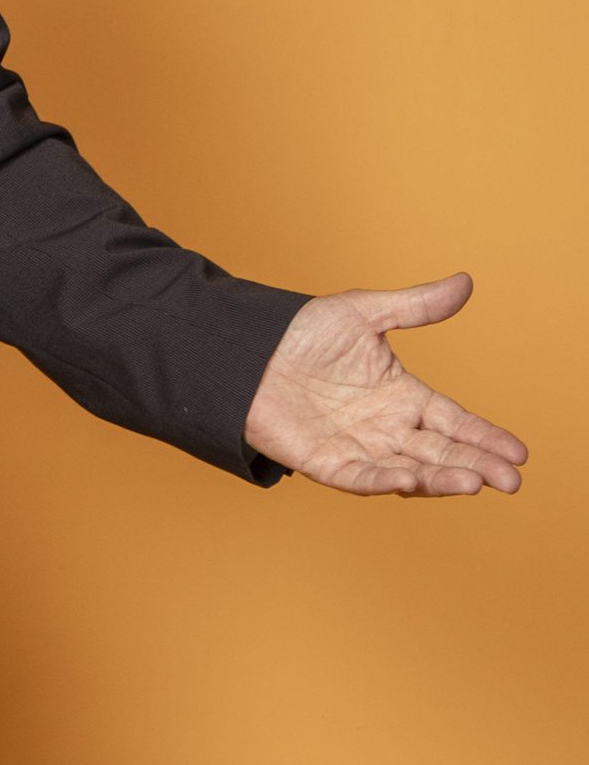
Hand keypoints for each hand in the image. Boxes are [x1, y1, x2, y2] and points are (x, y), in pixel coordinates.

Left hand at [244, 273, 525, 496]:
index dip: (485, 436)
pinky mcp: (323, 461)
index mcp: (401, 395)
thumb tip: (466, 282)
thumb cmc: (300, 332)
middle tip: (512, 480)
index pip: (453, 421)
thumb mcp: (364, 313)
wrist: (245, 350)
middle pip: (440, 452)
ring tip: (474, 482)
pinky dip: (384, 479)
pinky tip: (410, 479)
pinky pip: (359, 476)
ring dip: (441, 478)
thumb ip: (415, 306)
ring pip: (409, 469)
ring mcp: (356, 446)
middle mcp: (384, 426)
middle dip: (476, 465)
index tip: (518, 452)